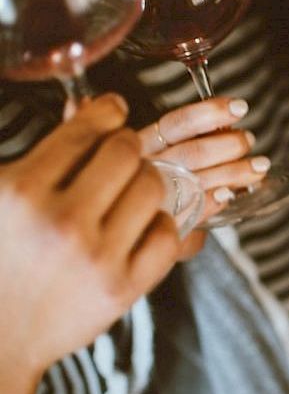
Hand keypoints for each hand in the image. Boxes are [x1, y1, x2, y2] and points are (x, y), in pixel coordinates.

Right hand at [0, 94, 180, 376]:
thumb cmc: (0, 258)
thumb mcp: (2, 199)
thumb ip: (44, 157)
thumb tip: (84, 106)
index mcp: (20, 192)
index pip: (83, 132)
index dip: (106, 112)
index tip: (115, 110)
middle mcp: (60, 221)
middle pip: (126, 153)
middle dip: (128, 148)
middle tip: (123, 155)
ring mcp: (96, 257)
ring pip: (153, 188)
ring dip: (148, 182)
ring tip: (132, 190)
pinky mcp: (123, 288)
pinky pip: (168, 233)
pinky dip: (161, 224)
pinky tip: (142, 226)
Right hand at [140, 97, 264, 224]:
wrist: (139, 224)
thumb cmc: (162, 178)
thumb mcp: (169, 151)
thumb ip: (196, 139)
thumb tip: (230, 130)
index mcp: (145, 144)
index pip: (177, 124)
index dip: (209, 113)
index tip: (239, 107)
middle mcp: (147, 168)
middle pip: (192, 152)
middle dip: (229, 144)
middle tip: (248, 140)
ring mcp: (155, 196)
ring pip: (198, 180)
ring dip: (235, 172)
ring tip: (259, 166)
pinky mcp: (164, 221)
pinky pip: (195, 210)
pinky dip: (216, 200)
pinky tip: (229, 194)